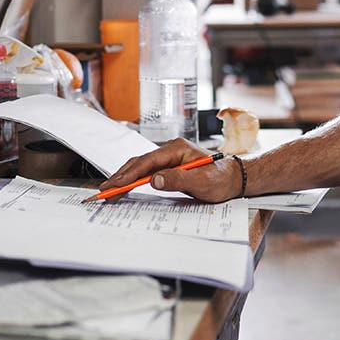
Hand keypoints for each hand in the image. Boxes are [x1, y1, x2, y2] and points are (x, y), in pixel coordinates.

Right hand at [98, 138, 242, 202]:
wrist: (234, 178)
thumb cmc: (221, 178)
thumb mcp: (202, 181)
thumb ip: (178, 179)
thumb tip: (154, 179)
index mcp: (177, 149)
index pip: (147, 161)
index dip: (130, 174)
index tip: (116, 185)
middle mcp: (171, 150)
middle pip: (140, 162)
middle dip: (121, 176)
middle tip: (105, 190)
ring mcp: (169, 157)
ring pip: (141, 166)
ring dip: (125, 178)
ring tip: (110, 190)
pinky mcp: (169, 166)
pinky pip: (146, 171)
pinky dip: (134, 179)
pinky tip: (124, 187)